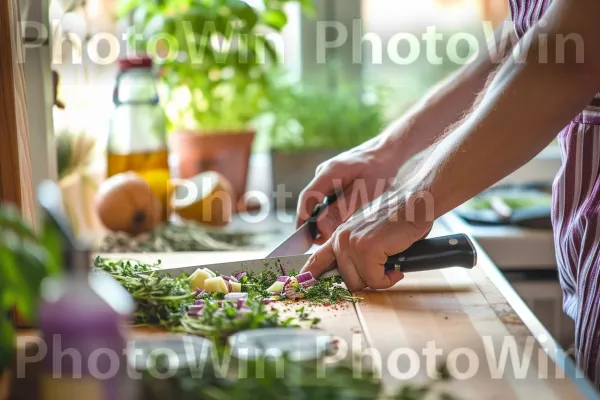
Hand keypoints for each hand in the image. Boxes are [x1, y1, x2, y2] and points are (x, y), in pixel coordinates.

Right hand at [296, 135, 408, 243]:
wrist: (389, 150)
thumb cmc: (380, 168)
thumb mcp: (364, 192)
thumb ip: (341, 209)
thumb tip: (321, 228)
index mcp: (329, 172)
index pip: (306, 198)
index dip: (302, 220)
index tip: (305, 240)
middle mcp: (324, 172)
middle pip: (310, 201)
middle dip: (313, 223)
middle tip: (321, 242)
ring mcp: (328, 174)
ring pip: (319, 200)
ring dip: (323, 217)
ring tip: (332, 235)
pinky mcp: (335, 178)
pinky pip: (327, 197)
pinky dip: (330, 210)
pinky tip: (341, 220)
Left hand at [300, 194, 432, 290]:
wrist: (414, 204)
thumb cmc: (398, 220)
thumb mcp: (368, 233)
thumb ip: (355, 251)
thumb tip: (353, 275)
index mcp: (339, 235)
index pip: (316, 260)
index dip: (308, 276)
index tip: (299, 286)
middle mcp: (341, 239)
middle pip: (345, 280)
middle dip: (367, 280)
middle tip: (383, 270)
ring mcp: (353, 244)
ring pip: (360, 282)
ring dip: (379, 280)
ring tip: (391, 266)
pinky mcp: (367, 250)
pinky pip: (376, 281)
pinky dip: (389, 280)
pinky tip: (397, 269)